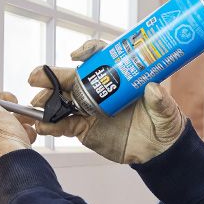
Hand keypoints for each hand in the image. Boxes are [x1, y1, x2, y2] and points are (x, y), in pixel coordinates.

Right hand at [29, 39, 185, 163]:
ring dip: (47, 100)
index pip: (101, 57)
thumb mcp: (167, 111)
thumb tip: (153, 88)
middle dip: (53, 75)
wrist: (159, 151)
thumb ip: (160, 101)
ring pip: (64, 100)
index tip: (76, 56)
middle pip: (73, 78)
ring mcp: (91, 109)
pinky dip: (53, 125)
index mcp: (119, 78)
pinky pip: (66, 124)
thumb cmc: (164, 124)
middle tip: (37, 77)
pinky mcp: (86, 128)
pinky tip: (42, 125)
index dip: (88, 52)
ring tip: (36, 104)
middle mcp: (101, 90)